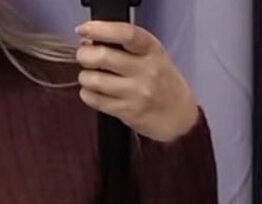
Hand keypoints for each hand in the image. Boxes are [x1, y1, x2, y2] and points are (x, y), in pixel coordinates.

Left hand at [75, 21, 199, 143]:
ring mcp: (135, 93)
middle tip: (82, 55)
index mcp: (152, 51)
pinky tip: (89, 91)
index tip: (85, 30)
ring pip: (96, 80)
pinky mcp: (126, 112)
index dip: (101, 30)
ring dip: (84, 76)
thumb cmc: (163, 82)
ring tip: (86, 76)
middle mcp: (145, 70)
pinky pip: (97, 101)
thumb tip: (94, 41)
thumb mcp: (155, 57)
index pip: (125, 34)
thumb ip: (130, 49)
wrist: (178, 116)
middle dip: (85, 55)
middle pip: (104, 57)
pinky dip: (87, 94)